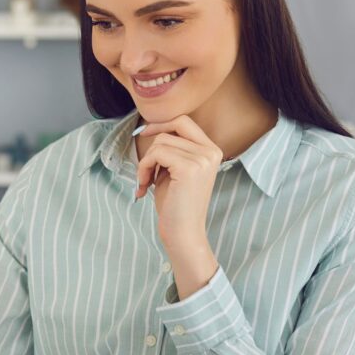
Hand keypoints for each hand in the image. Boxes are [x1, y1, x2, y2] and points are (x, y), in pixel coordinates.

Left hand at [134, 114, 223, 245]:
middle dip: (152, 141)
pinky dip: (144, 168)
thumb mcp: (174, 170)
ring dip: (146, 162)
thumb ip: (171, 149)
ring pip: (160, 142)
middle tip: (142, 160)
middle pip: (172, 128)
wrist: (183, 233)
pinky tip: (144, 186)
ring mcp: (202, 159)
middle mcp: (211, 152)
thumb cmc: (175, 204)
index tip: (145, 132)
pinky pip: (156, 154)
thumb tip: (152, 129)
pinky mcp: (189, 168)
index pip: (184, 121)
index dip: (162, 124)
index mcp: (211, 150)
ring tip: (145, 182)